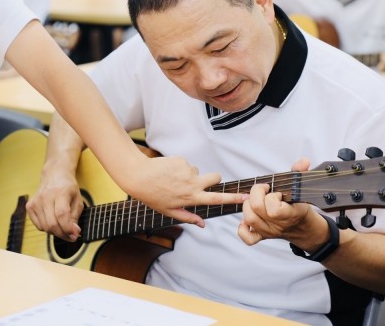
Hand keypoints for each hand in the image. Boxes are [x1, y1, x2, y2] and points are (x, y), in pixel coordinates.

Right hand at [26, 168, 83, 241]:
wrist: (54, 175)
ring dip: (56, 233)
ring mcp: (35, 201)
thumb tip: (73, 233)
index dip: (68, 228)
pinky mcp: (29, 206)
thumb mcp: (78, 200)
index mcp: (60, 192)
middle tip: (71, 235)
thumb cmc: (68, 188)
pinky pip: (39, 226)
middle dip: (63, 234)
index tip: (75, 235)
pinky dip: (47, 228)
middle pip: (52, 224)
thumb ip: (75, 217)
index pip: (61, 215)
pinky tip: (53, 221)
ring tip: (63, 228)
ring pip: (45, 227)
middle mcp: (45, 196)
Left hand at [124, 155, 244, 227]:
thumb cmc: (153, 196)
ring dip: (188, 174)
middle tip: (201, 181)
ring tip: (170, 180)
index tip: (246, 197)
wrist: (138, 176)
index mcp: (191, 198)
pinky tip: (166, 172)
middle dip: (214, 178)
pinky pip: (185, 163)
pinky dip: (178, 167)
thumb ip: (188, 217)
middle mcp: (193, 183)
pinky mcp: (181, 159)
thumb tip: (203, 225)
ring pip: (196, 171)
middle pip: (215, 177)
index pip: (217, 199)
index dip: (232, 198)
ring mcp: (188, 170)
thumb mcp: (169, 211)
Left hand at [238, 158, 327, 247]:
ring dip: (248, 205)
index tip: (276, 191)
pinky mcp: (262, 236)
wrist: (305, 229)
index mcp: (290, 214)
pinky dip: (243, 229)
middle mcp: (278, 225)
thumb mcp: (301, 190)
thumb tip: (304, 161)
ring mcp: (269, 232)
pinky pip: (248, 238)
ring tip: (256, 200)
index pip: (274, 209)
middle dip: (256, 194)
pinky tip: (247, 219)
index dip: (271, 197)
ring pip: (249, 219)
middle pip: (256, 209)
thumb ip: (300, 173)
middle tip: (264, 190)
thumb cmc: (300, 207)